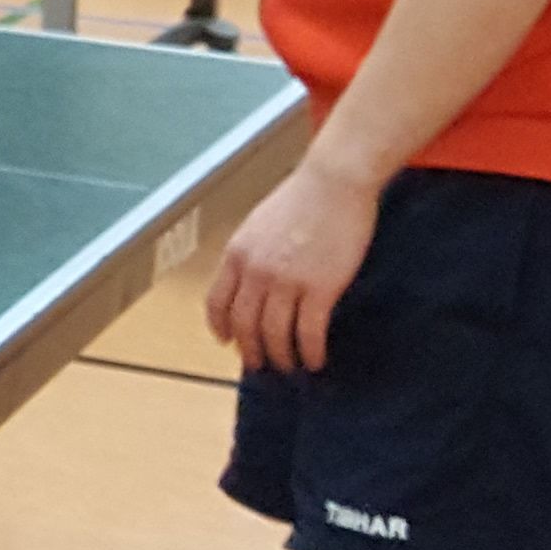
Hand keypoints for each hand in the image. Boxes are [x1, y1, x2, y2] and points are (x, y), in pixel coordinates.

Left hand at [203, 162, 378, 373]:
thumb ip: (250, 254)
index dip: (221, 327)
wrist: (334, 182)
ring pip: (275, 335)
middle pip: (244, 326)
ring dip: (281, 357)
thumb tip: (248, 283)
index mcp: (237, 254)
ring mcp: (286, 281)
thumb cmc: (301, 198)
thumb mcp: (259, 224)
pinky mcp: (320, 289)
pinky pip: (308, 333)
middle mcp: (256, 271)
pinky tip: (316, 360)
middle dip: (251, 351)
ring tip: (290, 367)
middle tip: (260, 364)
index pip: (217, 303)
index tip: (227, 341)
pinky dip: (310, 353)